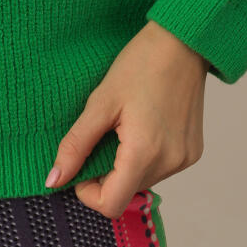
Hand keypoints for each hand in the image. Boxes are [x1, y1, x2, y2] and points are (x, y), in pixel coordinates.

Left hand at [46, 20, 208, 219]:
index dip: (88, 192)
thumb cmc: (140, 64)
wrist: (182, 42)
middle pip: (126, 191)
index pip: (111, 204)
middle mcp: (170, 163)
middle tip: (101, 135)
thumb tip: (53, 180)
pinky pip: (161, 168)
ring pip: (143, 180)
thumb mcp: (100, 102)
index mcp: (144, 153)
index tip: (81, 165)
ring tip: (124, 126)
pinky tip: (143, 125)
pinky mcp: (193, 152)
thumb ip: (75, 145)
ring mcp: (185, 159)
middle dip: (106, 173)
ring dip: (125, 164)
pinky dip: (145, 156)